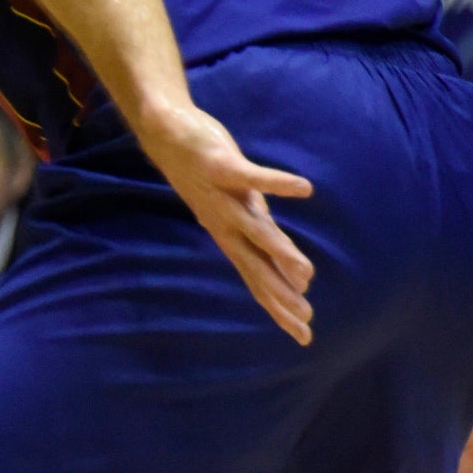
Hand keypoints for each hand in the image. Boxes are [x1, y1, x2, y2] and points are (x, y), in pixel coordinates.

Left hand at [139, 100, 316, 343]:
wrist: (166, 137)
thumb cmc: (211, 177)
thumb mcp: (241, 213)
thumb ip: (265, 240)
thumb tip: (294, 271)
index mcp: (232, 236)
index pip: (257, 280)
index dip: (278, 307)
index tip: (302, 335)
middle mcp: (226, 223)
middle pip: (256, 266)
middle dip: (280, 294)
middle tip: (305, 319)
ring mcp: (224, 195)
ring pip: (255, 229)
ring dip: (280, 250)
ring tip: (306, 271)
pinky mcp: (222, 165)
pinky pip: (254, 177)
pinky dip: (277, 183)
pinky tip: (304, 188)